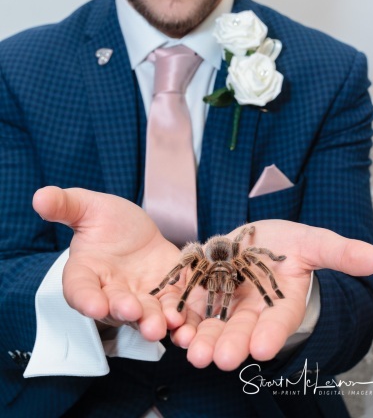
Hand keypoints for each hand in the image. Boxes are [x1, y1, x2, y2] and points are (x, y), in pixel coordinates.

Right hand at [32, 186, 180, 340]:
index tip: (93, 305)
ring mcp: (140, 297)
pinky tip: (185, 321)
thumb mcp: (88, 207)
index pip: (80, 289)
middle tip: (133, 312)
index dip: (86, 299)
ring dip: (152, 321)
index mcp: (86, 272)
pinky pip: (172, 308)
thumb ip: (65, 204)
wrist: (138, 230)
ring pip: (144, 314)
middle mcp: (110, 292)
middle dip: (123, 310)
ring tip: (162, 325)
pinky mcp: (166, 295)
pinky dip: (179, 317)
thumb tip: (39, 196)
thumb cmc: (107, 221)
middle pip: (114, 307)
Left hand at [158, 220, 372, 369]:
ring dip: (202, 340)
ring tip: (192, 351)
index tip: (262, 348)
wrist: (254, 240)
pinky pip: (189, 309)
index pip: (278, 322)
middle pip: (242, 331)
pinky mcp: (201, 294)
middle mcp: (253, 312)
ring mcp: (225, 305)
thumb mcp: (312, 242)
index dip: (271, 334)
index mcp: (282, 304)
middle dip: (231, 345)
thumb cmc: (287, 244)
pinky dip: (180, 318)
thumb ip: (338, 252)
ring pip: (213, 326)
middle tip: (219, 358)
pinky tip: (172, 325)